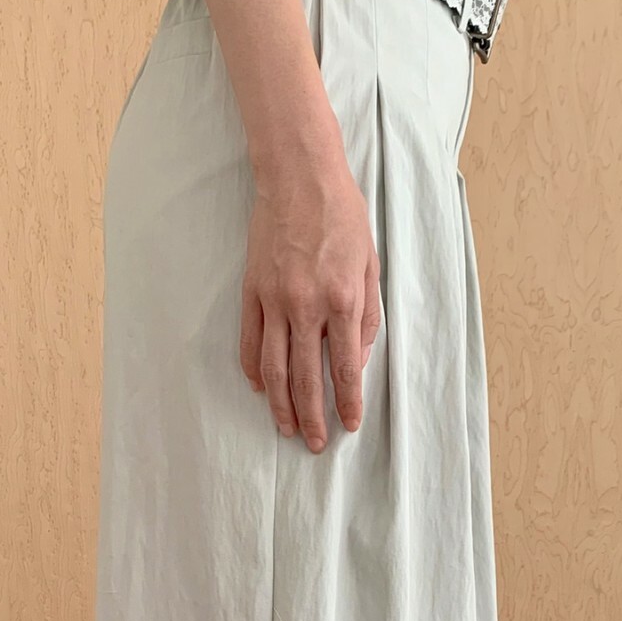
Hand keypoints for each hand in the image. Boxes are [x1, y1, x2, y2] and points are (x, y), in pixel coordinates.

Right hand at [239, 149, 381, 451]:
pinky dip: (254, 369)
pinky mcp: (252, 290)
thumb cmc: (343, 217)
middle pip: (306, 377)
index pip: (346, 368)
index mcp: (343, 300)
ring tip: (286, 428)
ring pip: (274, 367)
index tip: (349, 426)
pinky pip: (250, 340)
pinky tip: (259, 388)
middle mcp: (307, 306)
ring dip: (281, 404)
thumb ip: (367, 315)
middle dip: (313, 416)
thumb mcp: (371, 264)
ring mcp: (275, 300)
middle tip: (315, 443)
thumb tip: (357, 358)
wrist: (300, 177)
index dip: (347, 402)